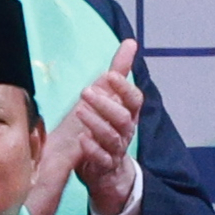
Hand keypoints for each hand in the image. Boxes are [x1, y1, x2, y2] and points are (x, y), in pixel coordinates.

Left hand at [32, 42, 145, 214]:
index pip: (134, 99)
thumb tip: (130, 42)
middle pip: (123, 117)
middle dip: (105, 104)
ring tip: (80, 111)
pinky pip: (101, 159)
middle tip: (86, 92)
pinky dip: (92, 149)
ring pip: (111, 137)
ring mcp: (115, 150)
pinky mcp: (103, 166)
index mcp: (129, 114)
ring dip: (96, 123)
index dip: (124, 88)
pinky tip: (81, 140)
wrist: (106, 171)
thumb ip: (119, 72)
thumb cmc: (108, 128)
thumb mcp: (113, 99)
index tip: (110, 76)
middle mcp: (125, 131)